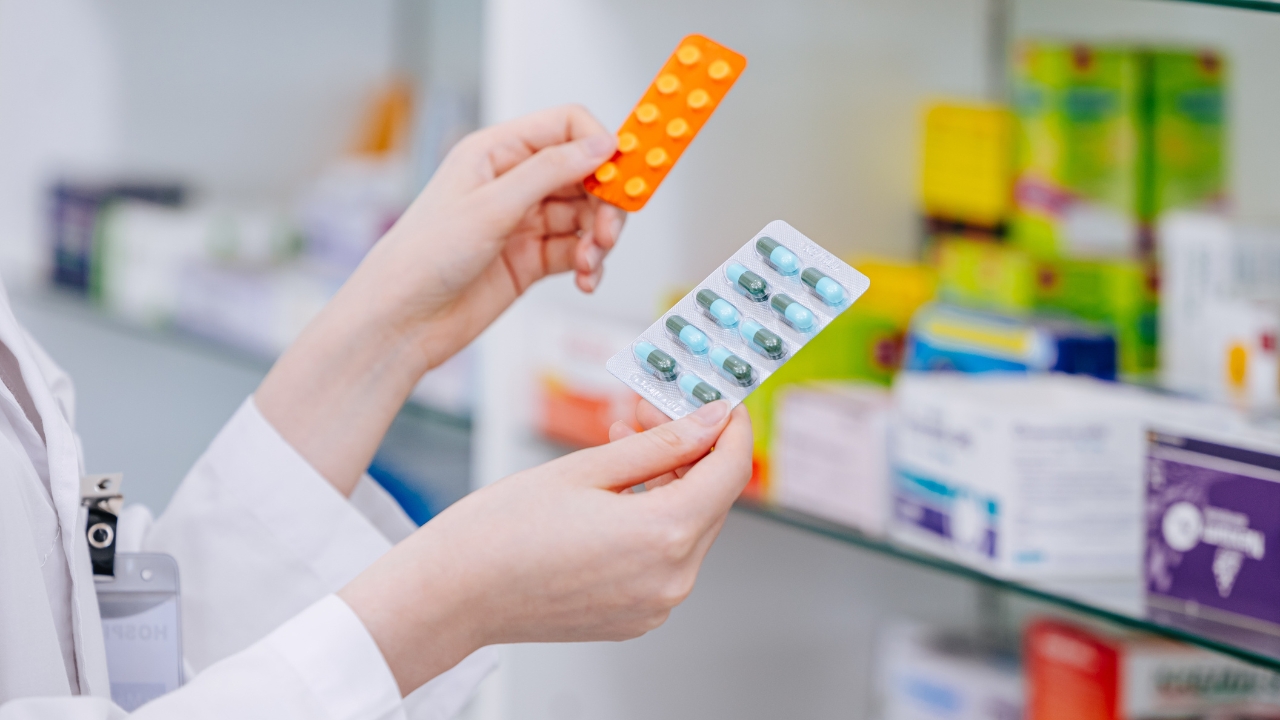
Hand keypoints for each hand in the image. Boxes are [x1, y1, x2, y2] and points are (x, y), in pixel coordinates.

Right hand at [339, 401, 752, 695]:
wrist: (451, 595)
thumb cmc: (501, 530)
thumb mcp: (586, 468)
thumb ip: (660, 443)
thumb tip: (713, 421)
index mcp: (663, 537)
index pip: (730, 472)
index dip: (730, 430)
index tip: (720, 404)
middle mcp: (671, 579)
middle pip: (710, 500)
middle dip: (689, 449)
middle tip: (646, 411)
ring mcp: (654, 605)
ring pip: (688, 528)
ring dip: (666, 482)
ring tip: (620, 442)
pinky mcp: (636, 617)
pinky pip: (663, 558)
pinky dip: (650, 520)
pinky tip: (613, 492)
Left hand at [345, 104, 625, 368]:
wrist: (402, 321)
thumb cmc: (424, 257)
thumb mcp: (492, 206)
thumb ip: (551, 171)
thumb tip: (600, 144)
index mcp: (496, 152)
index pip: (565, 127)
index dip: (599, 146)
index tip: (623, 174)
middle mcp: (512, 182)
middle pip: (584, 175)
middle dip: (605, 202)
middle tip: (609, 232)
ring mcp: (523, 222)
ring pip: (585, 217)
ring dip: (598, 239)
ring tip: (589, 263)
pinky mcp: (529, 259)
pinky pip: (575, 252)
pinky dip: (588, 265)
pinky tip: (584, 279)